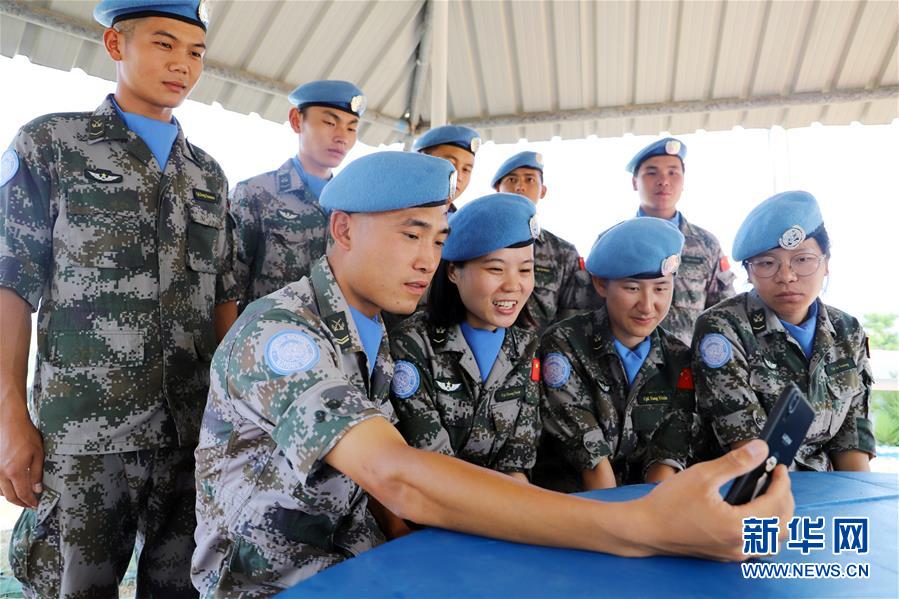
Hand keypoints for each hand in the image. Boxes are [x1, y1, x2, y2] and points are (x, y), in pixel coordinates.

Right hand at [0, 404, 43, 507]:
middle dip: (21, 503)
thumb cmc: (25, 435)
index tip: (36, 505)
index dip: (30, 502)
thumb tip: (37, 489)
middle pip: (10, 496)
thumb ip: (37, 473)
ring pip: (0, 492)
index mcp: (15, 471)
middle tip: (29, 504)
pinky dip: (3, 489)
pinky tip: (10, 487)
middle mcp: (1, 474)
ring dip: (11, 497)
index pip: (23, 494)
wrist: (8, 421)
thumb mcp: (38, 453)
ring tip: (22, 497)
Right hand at [634, 440, 792, 560]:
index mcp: (739, 526)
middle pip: (783, 525)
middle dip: (785, 499)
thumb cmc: (668, 505)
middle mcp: (741, 544)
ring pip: (774, 540)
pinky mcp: (726, 555)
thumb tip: (759, 449)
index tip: (780, 468)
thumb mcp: (702, 475)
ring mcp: (734, 553)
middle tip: (777, 479)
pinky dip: (765, 529)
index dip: (782, 483)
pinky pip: (758, 546)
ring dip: (779, 517)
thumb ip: (735, 462)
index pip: (776, 504)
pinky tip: (754, 514)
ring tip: (769, 495)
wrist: (645, 528)